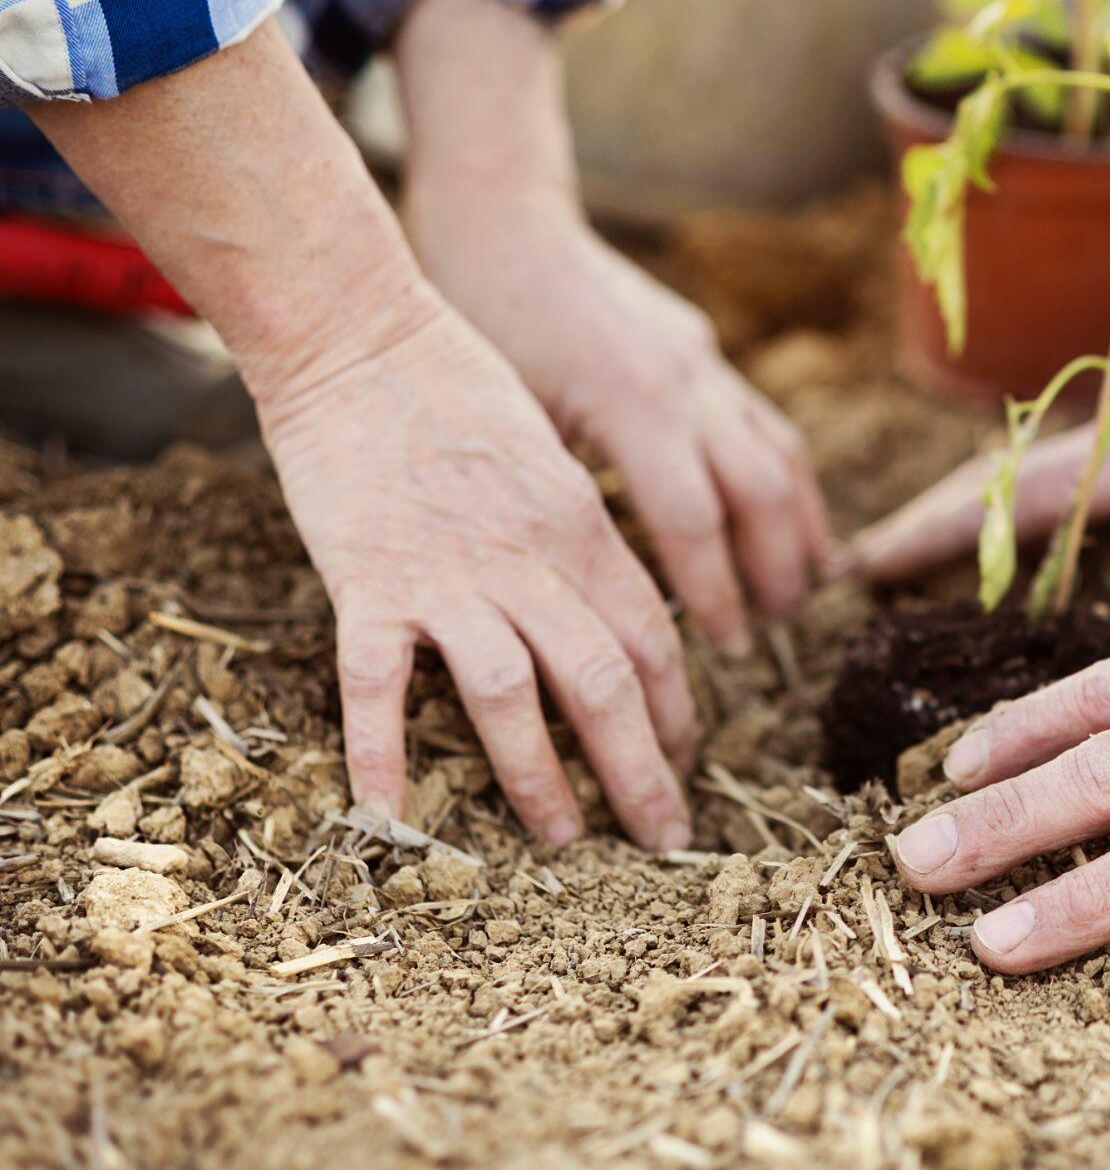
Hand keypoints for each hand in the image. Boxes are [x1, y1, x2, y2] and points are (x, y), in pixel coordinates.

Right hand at [259, 292, 697, 850]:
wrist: (361, 330)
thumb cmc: (458, 383)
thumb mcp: (551, 456)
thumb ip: (581, 533)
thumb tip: (615, 602)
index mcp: (582, 527)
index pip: (652, 638)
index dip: (678, 707)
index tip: (688, 756)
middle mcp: (530, 559)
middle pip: (606, 682)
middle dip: (644, 769)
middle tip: (667, 835)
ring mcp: (448, 573)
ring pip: (513, 696)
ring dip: (542, 777)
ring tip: (564, 840)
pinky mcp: (368, 578)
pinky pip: (378, 682)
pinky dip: (383, 751)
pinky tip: (390, 817)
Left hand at [407, 193, 831, 657]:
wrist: (501, 217)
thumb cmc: (478, 317)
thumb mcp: (504, 418)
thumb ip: (554, 497)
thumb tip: (578, 593)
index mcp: (633, 401)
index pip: (694, 520)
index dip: (715, 591)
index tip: (725, 650)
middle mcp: (685, 380)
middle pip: (761, 491)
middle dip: (776, 567)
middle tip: (778, 629)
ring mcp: (702, 360)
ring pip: (779, 454)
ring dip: (801, 525)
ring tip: (809, 584)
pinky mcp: (702, 348)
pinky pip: (763, 423)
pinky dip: (785, 479)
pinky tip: (787, 516)